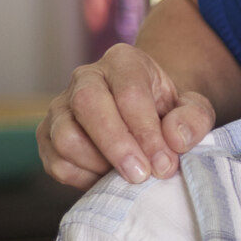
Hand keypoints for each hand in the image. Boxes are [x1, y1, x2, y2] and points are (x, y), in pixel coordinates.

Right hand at [37, 43, 215, 188]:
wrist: (144, 116)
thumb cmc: (169, 112)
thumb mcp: (194, 109)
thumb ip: (194, 118)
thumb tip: (174, 139)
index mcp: (123, 62)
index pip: (129, 93)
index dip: (146, 133)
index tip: (164, 164)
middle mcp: (85, 78)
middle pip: (88, 106)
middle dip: (117, 146)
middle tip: (142, 175)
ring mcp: (60, 107)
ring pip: (65, 137)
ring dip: (98, 164)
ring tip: (127, 176)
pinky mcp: (47, 136)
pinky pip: (56, 162)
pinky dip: (82, 179)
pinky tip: (108, 179)